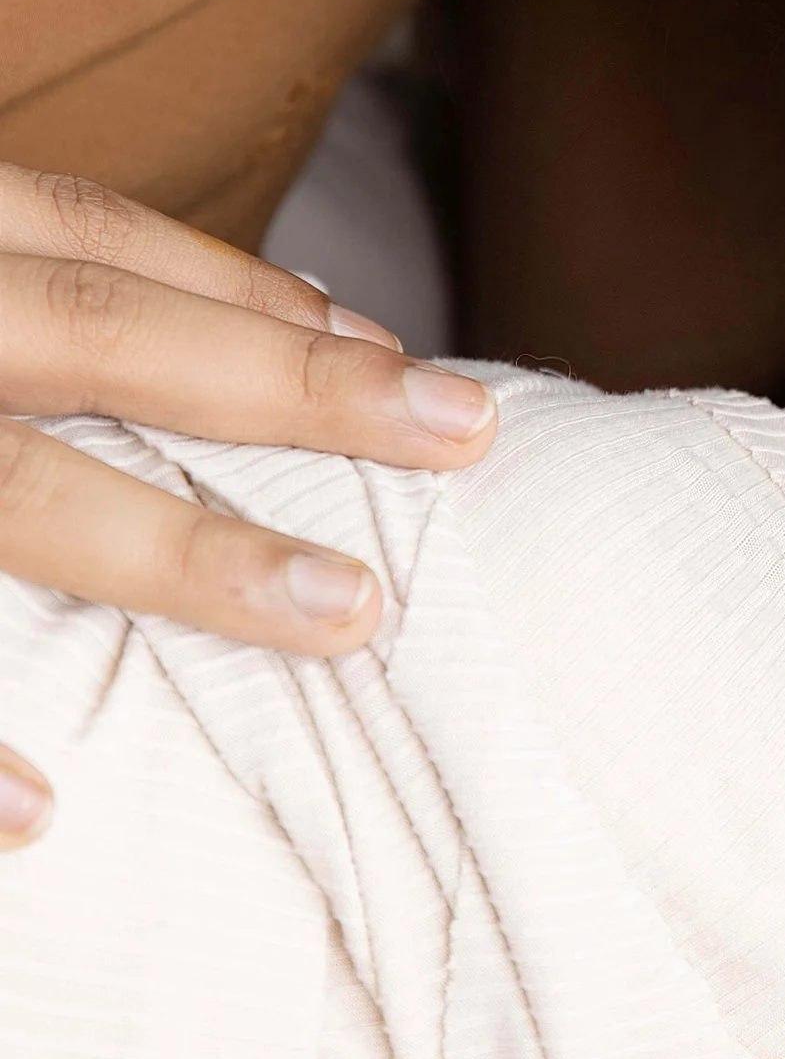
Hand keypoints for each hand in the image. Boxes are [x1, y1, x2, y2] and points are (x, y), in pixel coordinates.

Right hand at [0, 169, 498, 845]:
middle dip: (280, 386)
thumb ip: (33, 292)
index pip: (94, 243)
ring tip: (347, 615)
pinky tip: (44, 814)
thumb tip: (303, 329)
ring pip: (12, 493)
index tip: (402, 357)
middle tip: (465, 439)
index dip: (248, 296)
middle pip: (89, 330)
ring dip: (179, 555)